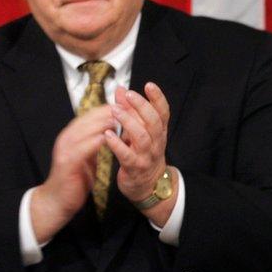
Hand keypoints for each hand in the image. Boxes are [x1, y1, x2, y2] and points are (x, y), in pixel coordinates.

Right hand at [31, 105, 115, 242]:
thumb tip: (110, 130)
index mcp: (71, 135)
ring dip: (102, 124)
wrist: (57, 200)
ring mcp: (65, 150)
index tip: (127, 105)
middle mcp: (66, 138)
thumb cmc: (74, 178)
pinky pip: (81, 148)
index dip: (108, 109)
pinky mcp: (66, 163)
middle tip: (127, 108)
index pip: (90, 115)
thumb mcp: (86, 155)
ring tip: (120, 119)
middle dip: (108, 113)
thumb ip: (95, 142)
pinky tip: (107, 138)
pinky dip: (94, 142)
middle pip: (88, 119)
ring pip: (84, 130)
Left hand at [106, 83, 176, 223]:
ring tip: (115, 110)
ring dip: (128, 122)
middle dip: (141, 106)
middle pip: (153, 121)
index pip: (163, 112)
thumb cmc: (141, 154)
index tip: (149, 85)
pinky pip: (127, 156)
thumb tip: (121, 89)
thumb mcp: (138, 131)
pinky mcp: (135, 168)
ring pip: (142, 137)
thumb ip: (130, 111)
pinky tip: (108, 135)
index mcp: (159, 132)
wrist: (147, 186)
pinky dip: (118, 145)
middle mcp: (156, 142)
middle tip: (128, 94)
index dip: (158, 98)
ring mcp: (147, 156)